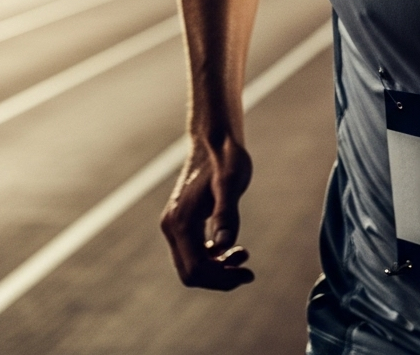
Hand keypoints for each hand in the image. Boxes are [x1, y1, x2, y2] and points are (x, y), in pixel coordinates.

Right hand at [160, 135, 254, 289]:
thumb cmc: (226, 157)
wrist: (214, 140)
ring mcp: (174, 225)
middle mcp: (171, 227)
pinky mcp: (182, 222)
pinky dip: (212, 258)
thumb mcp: (232, 182)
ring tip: (243, 256)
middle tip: (248, 272)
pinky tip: (232, 248)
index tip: (248, 275)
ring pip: (191, 265)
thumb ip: (227, 212)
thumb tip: (224, 246)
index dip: (221, 279)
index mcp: (181, 222)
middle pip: (191, 273)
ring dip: (217, 269)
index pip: (196, 269)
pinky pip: (193, 252)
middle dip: (220, 278)